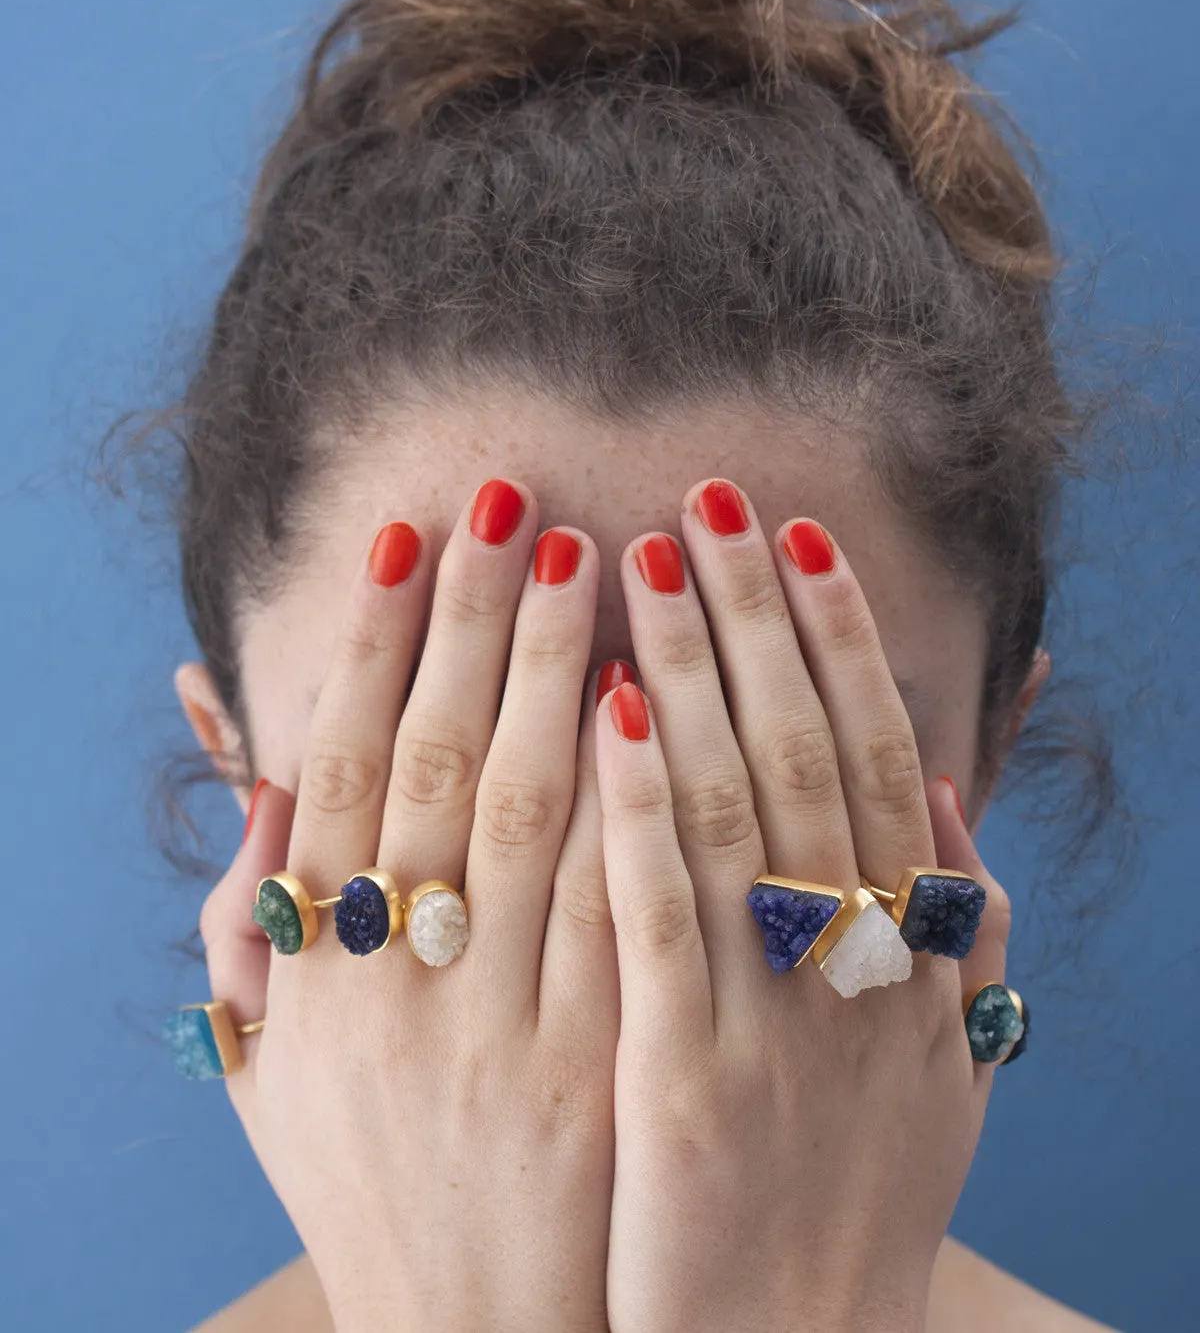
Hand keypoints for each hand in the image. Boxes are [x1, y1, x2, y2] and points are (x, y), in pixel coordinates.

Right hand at [197, 480, 618, 1332]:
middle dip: (481, 619)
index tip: (405, 534)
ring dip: (572, 672)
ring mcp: (519, 1022)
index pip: (344, 770)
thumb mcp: (273, 1078)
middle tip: (517, 499)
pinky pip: (639, 908)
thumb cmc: (370, 1193)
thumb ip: (250, 938)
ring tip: (607, 554)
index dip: (370, 644)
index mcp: (319, 979)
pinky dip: (650, 799)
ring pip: (547, 815)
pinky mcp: (618, 1060)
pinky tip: (673, 702)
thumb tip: (259, 787)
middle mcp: (410, 986)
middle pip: (446, 762)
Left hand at [590, 479, 1011, 1332]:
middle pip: (804, 748)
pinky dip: (641, 806)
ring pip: (733, 807)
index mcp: (914, 956)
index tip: (791, 535)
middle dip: (751, 613)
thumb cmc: (857, 1209)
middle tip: (704, 495)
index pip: (877, 754)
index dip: (838, 636)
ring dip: (686, 668)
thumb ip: (960, 934)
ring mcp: (776, 1022)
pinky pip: (662, 920)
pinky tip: (603, 706)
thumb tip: (952, 791)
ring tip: (635, 555)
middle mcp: (858, 968)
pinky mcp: (686, 1081)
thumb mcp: (943, 1071)